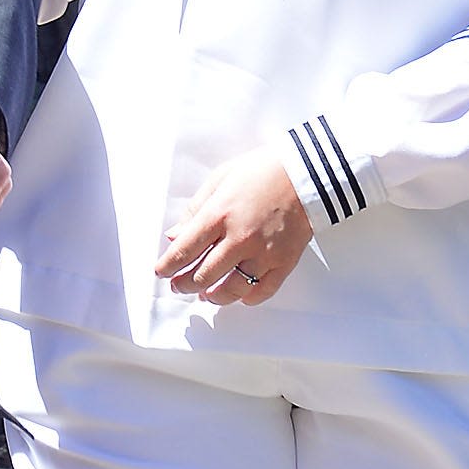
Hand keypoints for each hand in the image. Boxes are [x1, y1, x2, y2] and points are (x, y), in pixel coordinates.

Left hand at [155, 150, 314, 302]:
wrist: (307, 172)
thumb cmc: (262, 170)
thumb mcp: (220, 179)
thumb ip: (195, 210)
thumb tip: (174, 236)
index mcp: (219, 214)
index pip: (184, 250)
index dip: (167, 265)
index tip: (161, 272)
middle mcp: (240, 238)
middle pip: (204, 275)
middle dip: (185, 285)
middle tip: (178, 286)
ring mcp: (264, 252)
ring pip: (232, 288)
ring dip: (214, 296)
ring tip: (205, 296)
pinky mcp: (284, 261)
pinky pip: (264, 290)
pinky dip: (249, 298)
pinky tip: (240, 297)